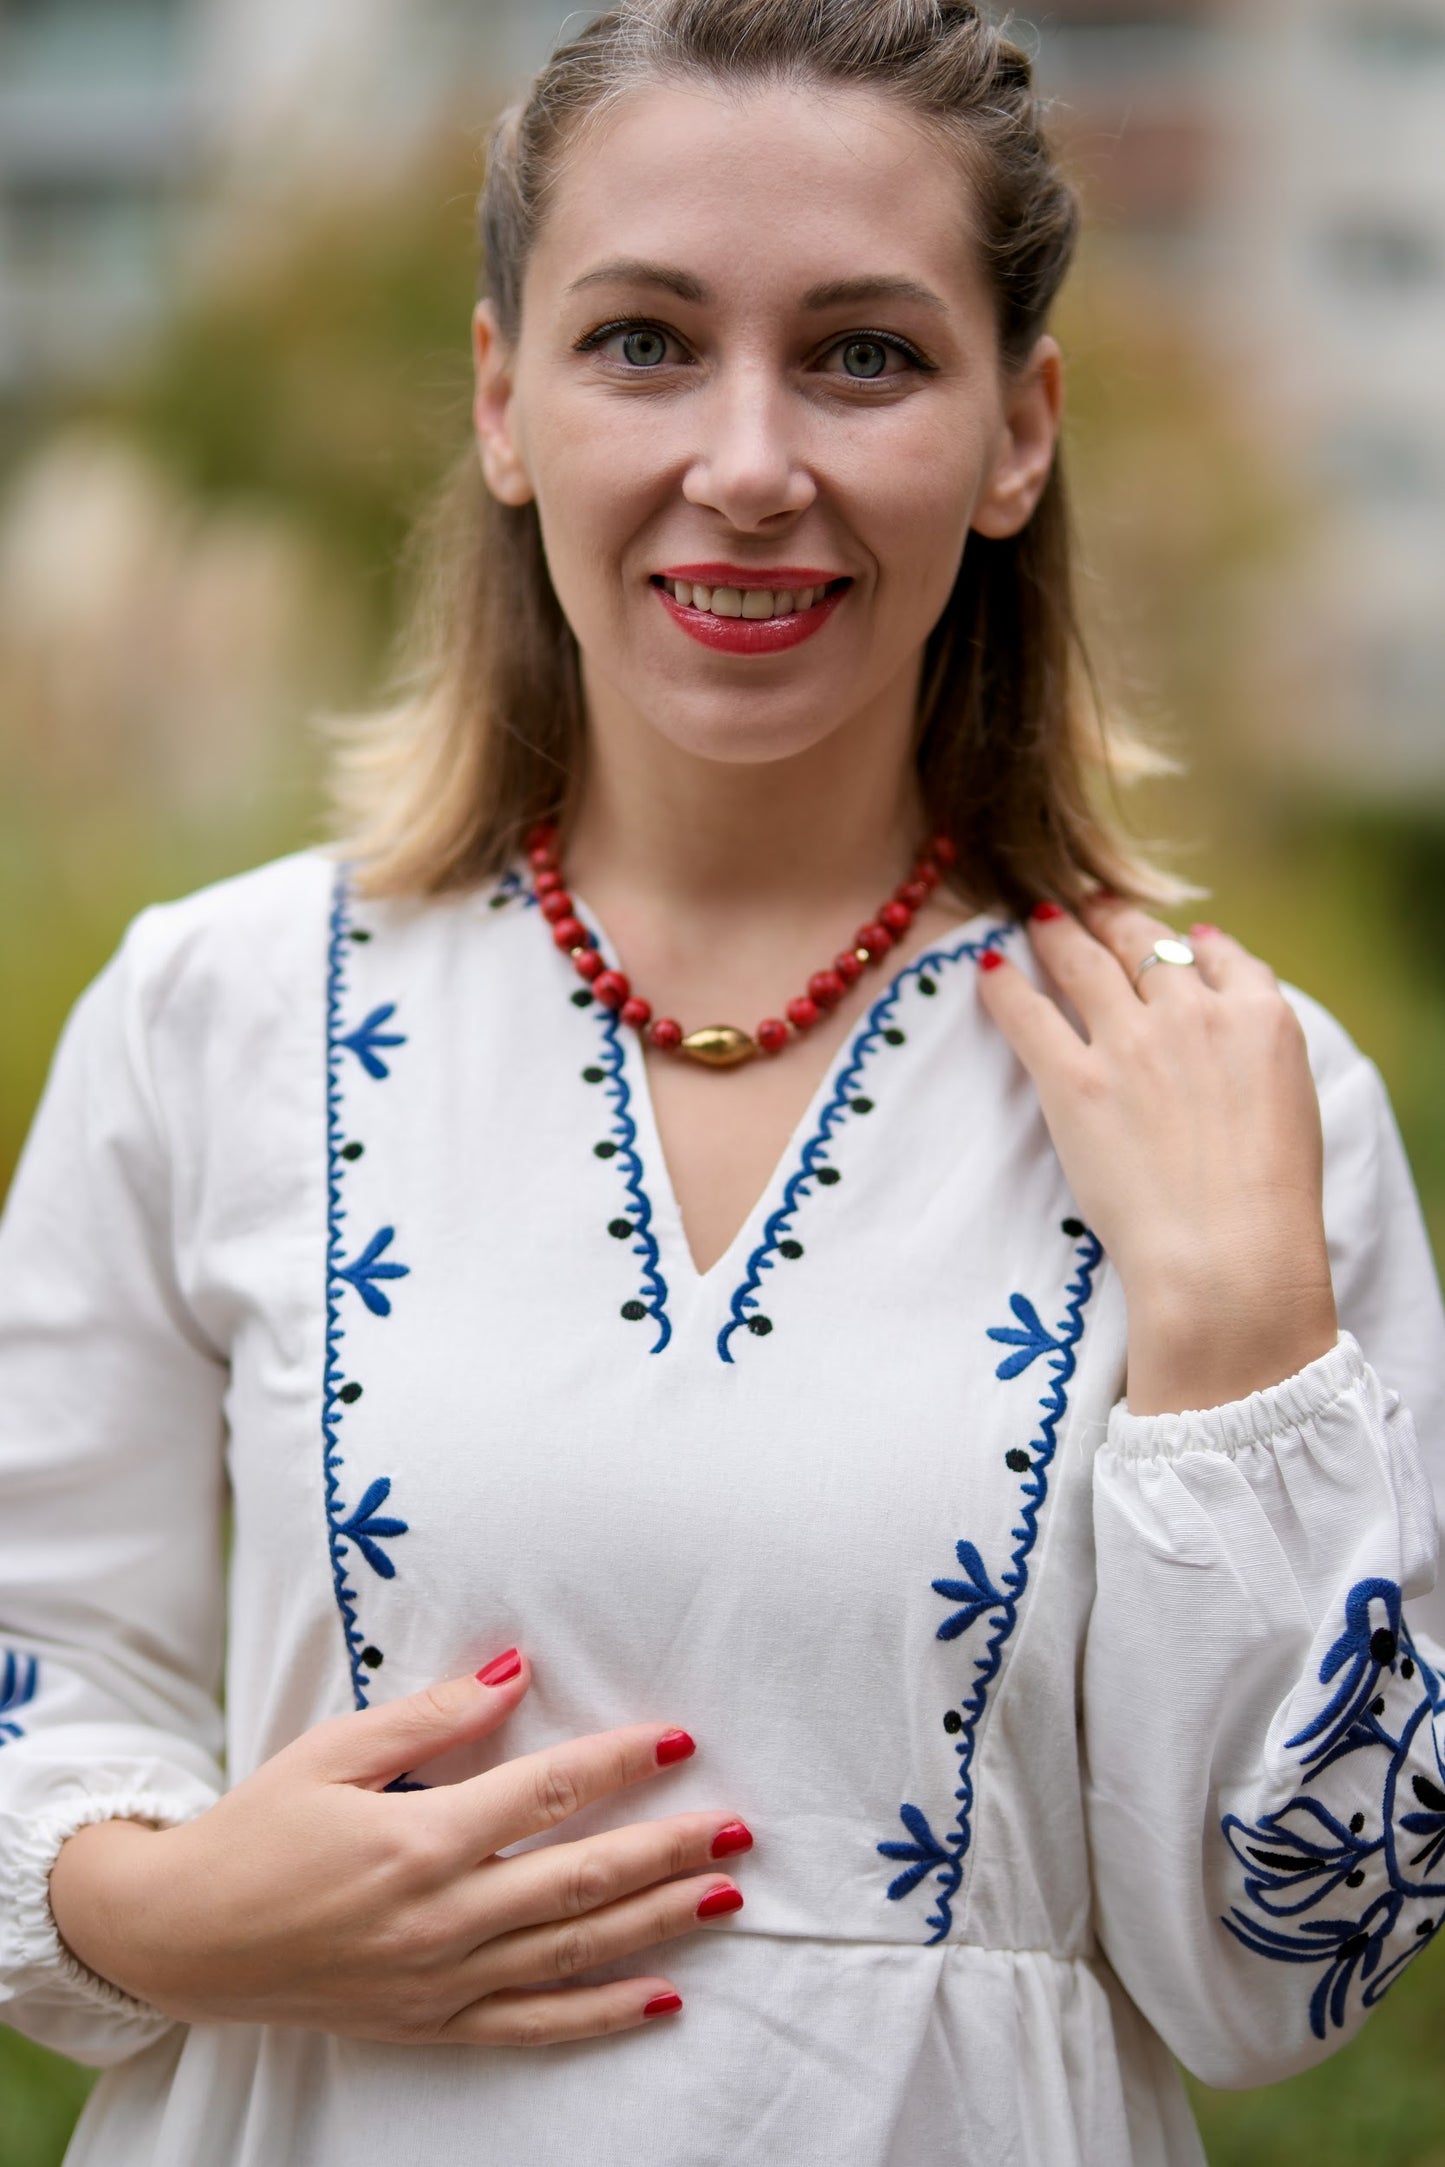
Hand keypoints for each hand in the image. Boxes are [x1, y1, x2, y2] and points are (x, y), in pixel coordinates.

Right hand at [48, 1653, 749, 2045]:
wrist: (182, 1939)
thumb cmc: (259, 1829)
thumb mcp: (335, 1751)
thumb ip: (433, 1716)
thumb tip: (517, 1668)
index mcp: (417, 1840)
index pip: (546, 1794)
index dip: (618, 1763)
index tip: (678, 1740)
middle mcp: (440, 1918)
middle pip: (580, 1878)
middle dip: (667, 1849)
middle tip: (737, 1823)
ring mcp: (440, 1981)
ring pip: (574, 1952)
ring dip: (657, 1922)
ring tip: (726, 1894)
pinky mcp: (433, 2025)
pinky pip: (536, 2024)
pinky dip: (605, 2013)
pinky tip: (666, 1994)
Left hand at [977, 898, 1337, 1414]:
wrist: (1229, 1255)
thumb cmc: (1269, 1202)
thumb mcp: (1293, 1103)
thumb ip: (1259, 1044)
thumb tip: (1226, 995)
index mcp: (1260, 1019)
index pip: (1215, 954)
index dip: (1184, 940)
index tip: (1167, 934)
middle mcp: (1194, 1014)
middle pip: (1142, 942)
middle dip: (1110, 917)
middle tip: (1087, 904)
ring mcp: (1131, 1043)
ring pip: (1083, 959)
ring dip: (1055, 931)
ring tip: (1037, 917)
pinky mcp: (1074, 1081)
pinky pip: (1027, 1012)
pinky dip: (1004, 985)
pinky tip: (989, 969)